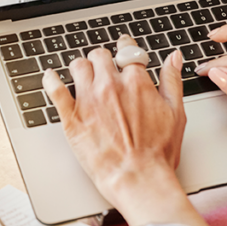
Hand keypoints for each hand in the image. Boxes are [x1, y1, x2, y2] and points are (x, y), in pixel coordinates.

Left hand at [44, 36, 208, 225]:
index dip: (125, 46)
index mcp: (136, 82)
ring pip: (78, 66)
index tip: (123, 46)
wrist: (138, 178)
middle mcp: (110, 86)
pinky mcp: (72, 118)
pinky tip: (51, 76)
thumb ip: (172, 80)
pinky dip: (51, 80)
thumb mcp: (175, 113)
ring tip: (82, 73)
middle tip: (103, 66)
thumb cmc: (158, 153)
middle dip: (102, 59)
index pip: (127, 50)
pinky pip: (55, 90)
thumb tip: (174, 58)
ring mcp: (89, 100)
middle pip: (100, 56)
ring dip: (81, 67)